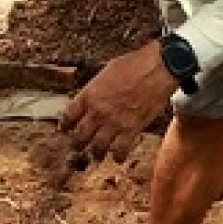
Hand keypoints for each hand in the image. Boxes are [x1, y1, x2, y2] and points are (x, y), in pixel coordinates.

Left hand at [59, 41, 176, 162]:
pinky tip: (118, 158)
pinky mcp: (132, 129)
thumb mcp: (107, 71)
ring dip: (96, 153)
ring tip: (96, 156)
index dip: (65, 125)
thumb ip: (98, 87)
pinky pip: (121, 149)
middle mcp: (98, 111)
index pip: (69, 115)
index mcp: (90, 94)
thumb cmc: (135, 64)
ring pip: (98, 147)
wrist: (157, 69)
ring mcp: (114, 122)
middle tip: (77, 147)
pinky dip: (118, 156)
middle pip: (80, 135)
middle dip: (77, 144)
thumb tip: (94, 95)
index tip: (65, 129)